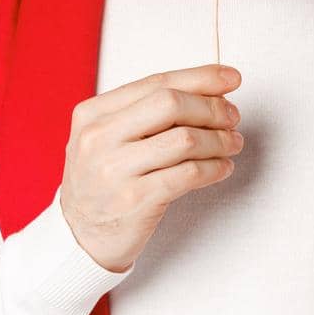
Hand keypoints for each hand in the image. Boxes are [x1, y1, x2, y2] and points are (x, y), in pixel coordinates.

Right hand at [59, 63, 245, 272]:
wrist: (80, 237)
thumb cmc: (104, 181)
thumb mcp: (107, 138)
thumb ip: (146, 112)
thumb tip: (210, 90)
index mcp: (93, 113)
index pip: (156, 82)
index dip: (200, 77)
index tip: (230, 78)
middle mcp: (100, 137)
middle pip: (171, 103)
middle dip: (211, 107)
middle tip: (232, 117)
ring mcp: (115, 170)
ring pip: (185, 140)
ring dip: (219, 139)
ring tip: (233, 143)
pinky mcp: (135, 201)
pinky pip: (188, 174)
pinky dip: (214, 167)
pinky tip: (223, 167)